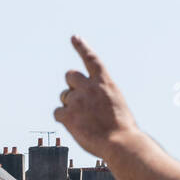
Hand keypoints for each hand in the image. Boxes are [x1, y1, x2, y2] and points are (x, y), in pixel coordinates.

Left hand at [54, 36, 138, 160]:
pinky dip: (63, 118)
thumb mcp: (117, 104)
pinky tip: (75, 127)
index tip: (74, 37)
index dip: (82, 47)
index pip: (91, 59)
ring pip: (63, 96)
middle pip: (70, 75)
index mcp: (105, 82)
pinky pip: (57, 112)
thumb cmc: (122, 128)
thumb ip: (101, 97)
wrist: (120, 142)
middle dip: (71, 85)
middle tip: (78, 100)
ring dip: (69, 105)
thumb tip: (84, 103)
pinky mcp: (68, 115)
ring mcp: (77, 100)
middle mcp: (89, 87)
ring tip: (83, 120)